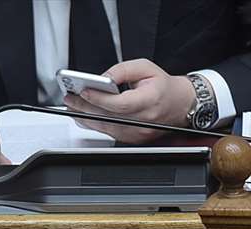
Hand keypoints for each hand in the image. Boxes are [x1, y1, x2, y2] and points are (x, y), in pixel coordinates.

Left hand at [64, 58, 196, 143]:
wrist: (180, 105)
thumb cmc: (163, 86)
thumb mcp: (145, 68)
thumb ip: (122, 71)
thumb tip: (101, 78)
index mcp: (151, 100)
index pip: (121, 104)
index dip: (100, 98)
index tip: (84, 91)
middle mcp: (144, 120)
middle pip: (108, 116)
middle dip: (85, 106)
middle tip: (70, 98)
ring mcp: (137, 133)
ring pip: (104, 127)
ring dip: (85, 116)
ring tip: (72, 105)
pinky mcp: (131, 139)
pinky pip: (107, 132)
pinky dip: (93, 123)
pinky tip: (82, 114)